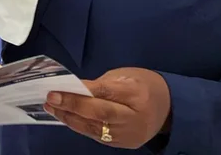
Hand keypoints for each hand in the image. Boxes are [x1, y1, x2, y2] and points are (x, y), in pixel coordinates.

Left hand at [44, 68, 170, 148]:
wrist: (170, 108)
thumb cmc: (144, 84)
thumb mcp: (127, 75)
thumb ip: (103, 84)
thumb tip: (77, 89)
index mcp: (137, 94)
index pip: (106, 93)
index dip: (81, 91)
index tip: (59, 87)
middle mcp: (134, 118)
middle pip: (100, 113)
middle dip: (73, 106)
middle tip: (51, 98)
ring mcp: (129, 134)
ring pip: (95, 128)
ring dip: (70, 118)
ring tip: (51, 107)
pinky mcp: (124, 144)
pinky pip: (97, 136)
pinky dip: (80, 126)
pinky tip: (66, 116)